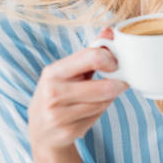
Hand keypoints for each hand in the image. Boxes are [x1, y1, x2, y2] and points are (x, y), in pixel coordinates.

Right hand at [27, 28, 127, 152]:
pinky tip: (89, 111)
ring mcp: (59, 114)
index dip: (112, 60)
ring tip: (98, 96)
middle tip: (120, 82)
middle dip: (117, 84)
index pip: (92, 57)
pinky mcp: (68, 131)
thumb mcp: (68, 71)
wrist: (41, 132)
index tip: (115, 65)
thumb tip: (110, 31)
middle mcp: (53, 92)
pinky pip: (98, 116)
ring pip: (104, 102)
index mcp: (53, 72)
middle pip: (105, 87)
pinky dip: (100, 111)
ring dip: (108, 99)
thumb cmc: (59, 94)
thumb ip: (90, 52)